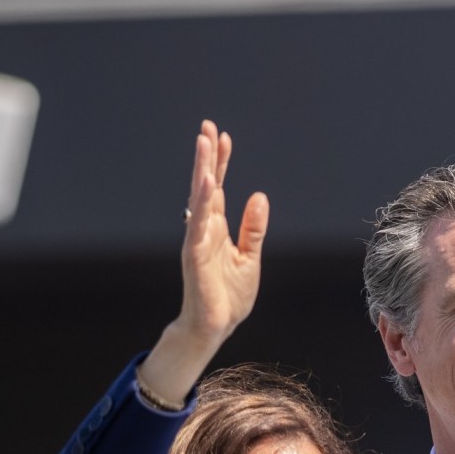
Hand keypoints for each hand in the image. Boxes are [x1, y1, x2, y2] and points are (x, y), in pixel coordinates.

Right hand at [138, 122, 269, 404]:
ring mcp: (197, 241)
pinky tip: (205, 184)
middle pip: (205, 185)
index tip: (223, 137)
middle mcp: (204, 229)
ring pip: (199, 199)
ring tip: (203, 143)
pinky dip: (201, 204)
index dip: (220, 163)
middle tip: (207, 127)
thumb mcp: (250, 257)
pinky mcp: (196, 256)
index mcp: (216, 229)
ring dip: (201, 170)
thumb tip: (259, 196)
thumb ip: (253, 228)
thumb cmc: (229, 295)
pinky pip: (198, 225)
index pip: (216, 188)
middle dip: (207, 157)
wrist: (217, 326)